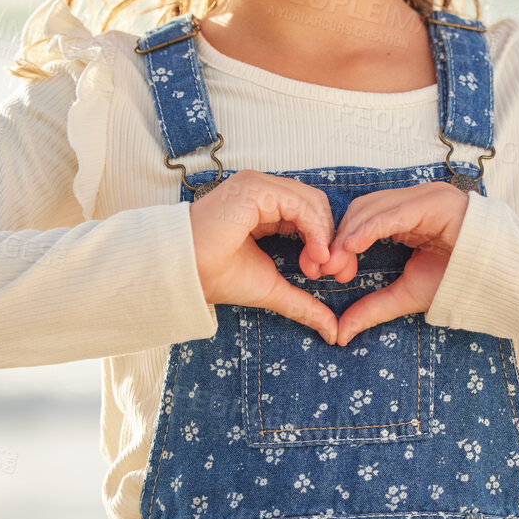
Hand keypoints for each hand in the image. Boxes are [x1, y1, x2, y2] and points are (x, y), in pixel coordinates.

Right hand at [187, 170, 338, 343]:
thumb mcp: (272, 288)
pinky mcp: (255, 189)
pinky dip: (316, 229)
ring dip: (324, 236)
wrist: (186, 275)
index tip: (330, 274)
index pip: (311, 213)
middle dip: (330, 239)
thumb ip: (303, 303)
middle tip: (329, 272)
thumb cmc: (218, 277)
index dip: (326, 241)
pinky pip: (300, 203)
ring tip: (317, 267)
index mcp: (265, 207)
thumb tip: (332, 331)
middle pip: (317, 206)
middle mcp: (264, 192)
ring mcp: (259, 187)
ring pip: (313, 202)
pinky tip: (315, 255)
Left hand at [311, 181, 470, 345]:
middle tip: (325, 268)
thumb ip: (374, 307)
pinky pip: (396, 211)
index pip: (361, 219)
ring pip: (374, 207)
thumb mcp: (408, 294)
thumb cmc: (461, 281)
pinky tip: (353, 245)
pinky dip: (371, 227)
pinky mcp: (437, 202)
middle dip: (340, 238)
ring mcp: (426, 198)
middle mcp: (414, 201)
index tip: (322, 270)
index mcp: (406, 216)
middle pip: (362, 209)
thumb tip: (340, 333)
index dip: (339, 242)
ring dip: (350, 233)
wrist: (502, 280)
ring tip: (337, 261)